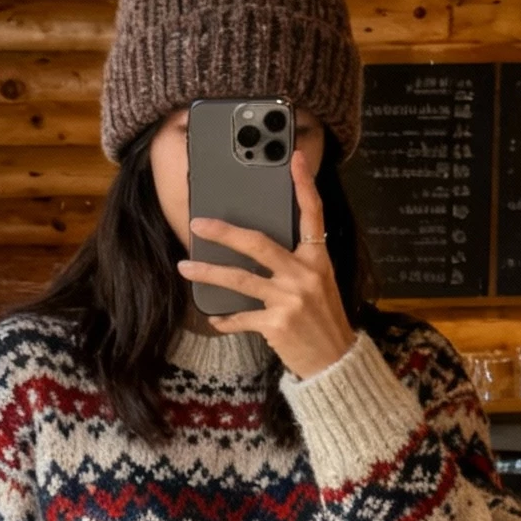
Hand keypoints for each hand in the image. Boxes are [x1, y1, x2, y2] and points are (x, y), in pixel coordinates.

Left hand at [178, 148, 354, 380]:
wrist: (334, 362)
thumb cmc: (323, 321)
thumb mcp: (320, 284)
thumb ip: (296, 264)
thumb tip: (258, 250)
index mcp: (317, 259)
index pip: (312, 213)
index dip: (304, 184)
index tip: (295, 158)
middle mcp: (303, 275)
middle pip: (257, 243)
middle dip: (224, 232)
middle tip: (198, 224)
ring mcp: (289, 299)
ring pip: (239, 279)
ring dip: (208, 272)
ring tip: (186, 267)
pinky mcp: (276, 324)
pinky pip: (241, 316)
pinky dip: (225, 319)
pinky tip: (215, 318)